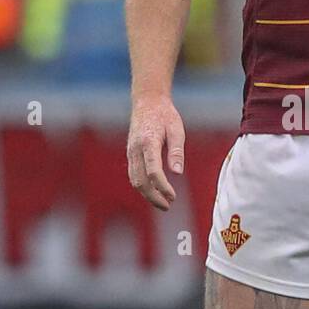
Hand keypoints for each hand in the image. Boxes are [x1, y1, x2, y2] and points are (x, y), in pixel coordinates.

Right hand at [127, 93, 185, 209]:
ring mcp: (130, 152)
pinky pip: (134, 175)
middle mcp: (135, 149)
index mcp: (148, 142)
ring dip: (147, 195)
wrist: (147, 102)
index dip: (162, 187)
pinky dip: (143, 186)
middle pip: (140, 181)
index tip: (173, 196)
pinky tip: (155, 192)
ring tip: (163, 203)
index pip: (153, 172)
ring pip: (135, 180)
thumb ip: (177, 151)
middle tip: (168, 206)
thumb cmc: (165, 115)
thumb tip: (177, 173)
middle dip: (153, 197)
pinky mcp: (130, 154)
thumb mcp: (177, 130)